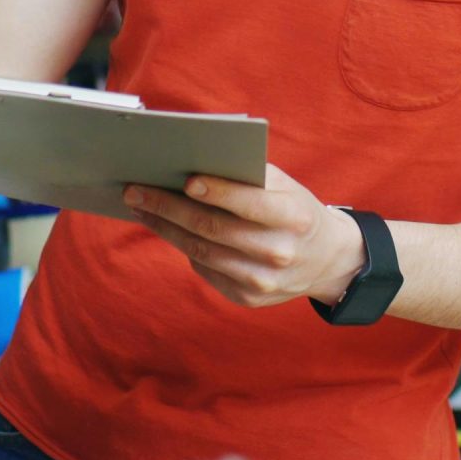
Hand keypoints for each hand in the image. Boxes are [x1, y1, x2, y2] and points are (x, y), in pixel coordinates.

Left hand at [124, 163, 367, 309]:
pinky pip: (205, 269)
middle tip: (135, 191)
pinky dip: (182, 245)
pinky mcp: (248, 298)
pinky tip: (165, 227)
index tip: (185, 179)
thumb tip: (192, 162)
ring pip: (201, 251)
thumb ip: (247, 174)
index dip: (216, 191)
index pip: (249, 203)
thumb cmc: (294, 210)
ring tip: (140, 207)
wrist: (325, 260)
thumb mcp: (285, 186)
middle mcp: (279, 252)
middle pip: (213, 228)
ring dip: (165, 227)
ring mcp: (262, 281)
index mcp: (294, 217)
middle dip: (168, 207)